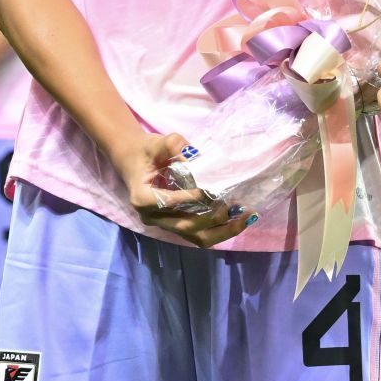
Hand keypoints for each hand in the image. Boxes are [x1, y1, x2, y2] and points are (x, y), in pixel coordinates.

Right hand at [108, 130, 254, 246]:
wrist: (135, 162)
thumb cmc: (146, 152)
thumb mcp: (157, 142)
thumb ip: (175, 146)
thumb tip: (196, 157)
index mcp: (142, 198)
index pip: (165, 203)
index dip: (186, 199)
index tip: (207, 190)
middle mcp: (153, 217)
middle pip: (185, 226)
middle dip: (212, 216)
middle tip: (232, 201)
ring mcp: (166, 225)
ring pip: (196, 237)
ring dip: (223, 230)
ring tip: (245, 217)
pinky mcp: (178, 226)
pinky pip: (200, 236)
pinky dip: (221, 230)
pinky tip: (240, 220)